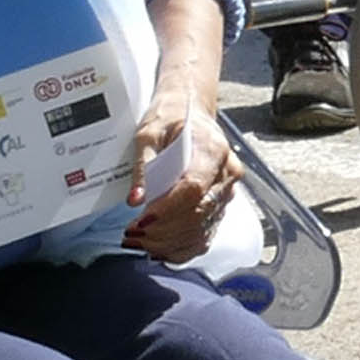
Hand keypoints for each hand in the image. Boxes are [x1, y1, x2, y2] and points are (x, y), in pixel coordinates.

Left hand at [124, 80, 234, 262]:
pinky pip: (205, 236)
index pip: (193, 188)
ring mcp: (227, 192)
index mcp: (212, 149)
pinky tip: (158, 249)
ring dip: (168, 242)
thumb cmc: (170, 118)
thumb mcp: (148, 134)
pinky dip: (181, 249)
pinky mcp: (220, 206)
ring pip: (201, 229)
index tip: (142, 220)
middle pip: (198, 213)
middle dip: (162, 230)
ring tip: (139, 242)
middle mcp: (226, 173)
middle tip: (132, 234)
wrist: (189, 110)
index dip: (167, 209)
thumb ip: (142, 167)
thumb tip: (136, 198)